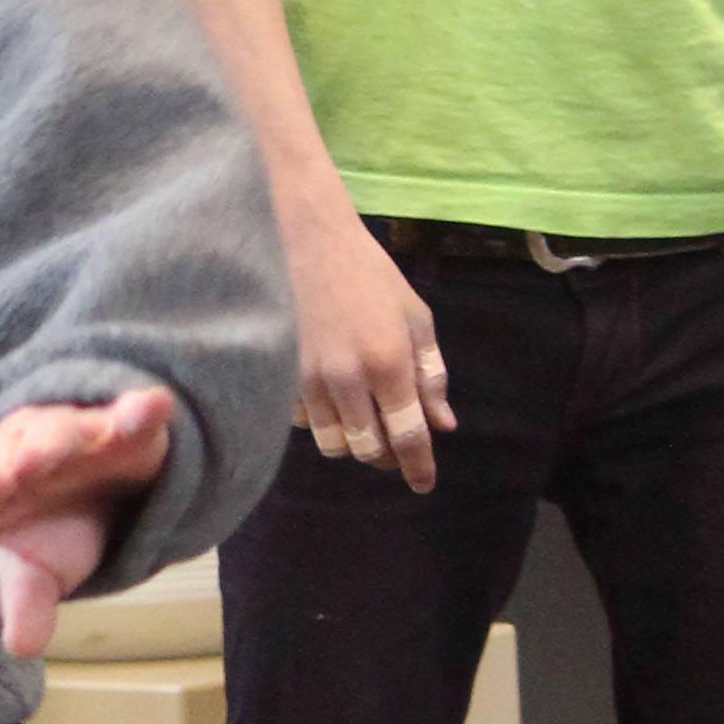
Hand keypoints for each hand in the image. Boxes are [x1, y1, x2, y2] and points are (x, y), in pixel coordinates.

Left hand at [0, 385, 175, 658]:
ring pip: (58, 430)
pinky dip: (139, 409)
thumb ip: (27, 605)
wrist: (100, 493)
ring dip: (57, 439)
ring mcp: (68, 433)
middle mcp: (19, 451)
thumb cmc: (54, 530)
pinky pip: (126, 413)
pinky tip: (152, 406)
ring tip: (61, 448)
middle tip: (17, 471)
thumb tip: (22, 646)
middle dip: (11, 460)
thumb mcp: (39, 573)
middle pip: (9, 451)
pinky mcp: (118, 425)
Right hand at [289, 208, 454, 491]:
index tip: (424, 484)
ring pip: (333, 445)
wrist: (303, 239)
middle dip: (386, 456)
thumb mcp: (414, 316)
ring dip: (353, 443)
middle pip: (368, 450)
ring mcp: (307, 381)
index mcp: (388, 362)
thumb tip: (443, 423)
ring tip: (363, 423)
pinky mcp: (279, 377)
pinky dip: (321, 422)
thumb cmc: (368, 273)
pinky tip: (331, 400)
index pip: (407, 436)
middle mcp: (347, 379)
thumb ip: (431, 373)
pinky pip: (303, 424)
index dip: (418, 466)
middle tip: (395, 444)